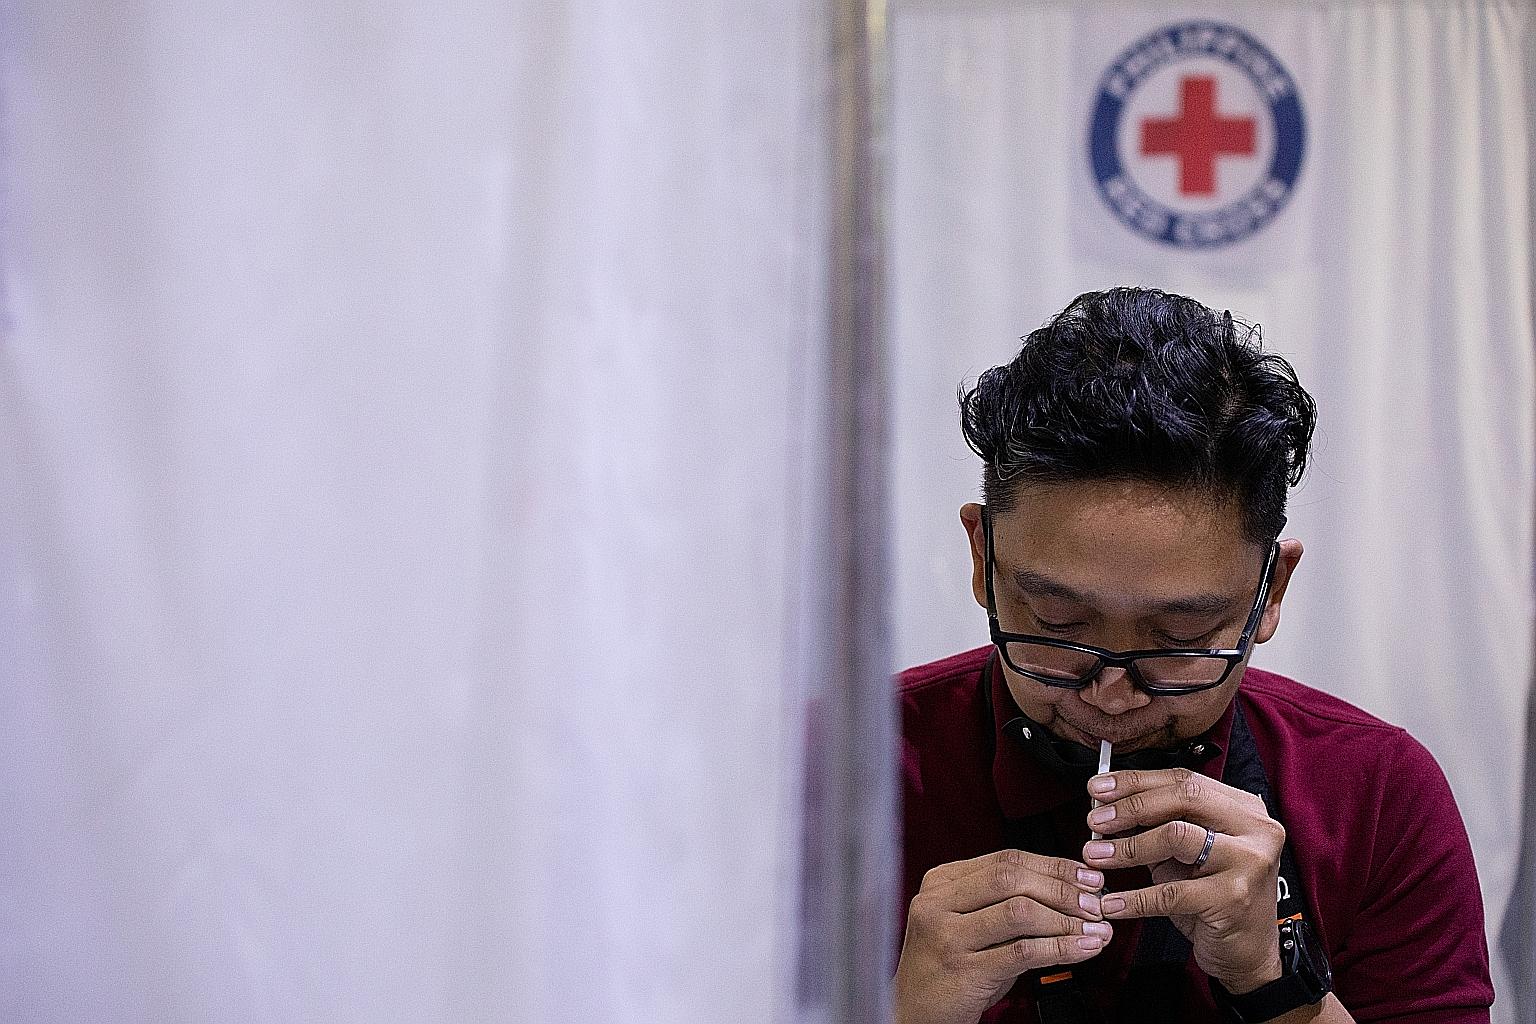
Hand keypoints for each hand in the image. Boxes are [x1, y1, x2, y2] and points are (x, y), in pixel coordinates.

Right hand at [894, 849, 1112, 1023]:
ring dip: (1066, 920)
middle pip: (1012, 878)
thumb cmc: (948, 968)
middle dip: (1062, 888)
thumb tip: (1068, 891)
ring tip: (1095, 929)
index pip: (1005, 859)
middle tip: (1095, 901)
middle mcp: (938, 904)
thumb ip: (1002, 903)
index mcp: (940, 883)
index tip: (1085, 875)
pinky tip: (1083, 949)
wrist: (914, 1014)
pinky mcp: (963, 970)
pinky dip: (1060, 948)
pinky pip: (1022, 952)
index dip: (1052, 865)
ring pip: (1020, 912)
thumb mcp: (966, 924)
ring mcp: (947, 936)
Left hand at [1082, 767, 1285, 994]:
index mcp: (1242, 809)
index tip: (1098, 789)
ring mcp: (1249, 862)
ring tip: (1095, 855)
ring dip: (1127, 846)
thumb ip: (1155, 826)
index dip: (1136, 781)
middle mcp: (1254, 829)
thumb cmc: (1213, 897)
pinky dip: (1135, 898)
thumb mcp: (1184, 854)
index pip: (1184, 780)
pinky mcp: (1234, 898)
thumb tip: (1106, 805)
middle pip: (1183, 798)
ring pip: (1177, 836)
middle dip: (1131, 806)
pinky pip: (1171, 892)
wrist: (1247, 951)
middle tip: (1095, 820)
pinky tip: (1112, 902)